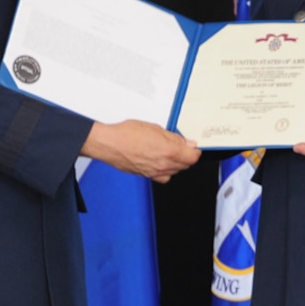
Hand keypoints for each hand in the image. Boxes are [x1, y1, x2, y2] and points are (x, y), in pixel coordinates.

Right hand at [81, 120, 200, 181]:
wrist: (110, 144)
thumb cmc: (127, 134)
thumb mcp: (155, 128)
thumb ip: (174, 138)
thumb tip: (186, 143)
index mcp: (169, 152)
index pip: (193, 157)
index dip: (195, 151)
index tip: (193, 146)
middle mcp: (164, 165)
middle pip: (185, 165)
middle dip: (186, 156)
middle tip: (181, 146)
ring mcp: (155, 173)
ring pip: (175, 171)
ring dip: (176, 163)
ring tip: (169, 152)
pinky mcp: (147, 176)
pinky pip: (163, 177)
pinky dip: (166, 171)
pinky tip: (161, 162)